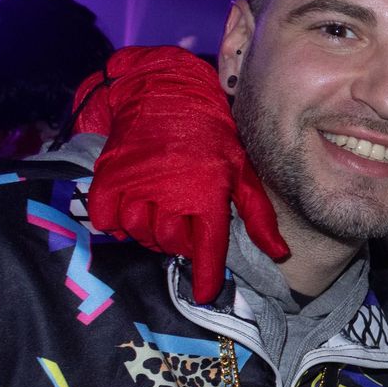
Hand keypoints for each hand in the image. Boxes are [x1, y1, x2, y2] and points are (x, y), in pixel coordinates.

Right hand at [74, 45, 287, 301]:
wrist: (163, 93)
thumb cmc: (210, 135)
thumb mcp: (241, 170)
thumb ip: (258, 214)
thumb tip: (280, 253)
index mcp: (206, 193)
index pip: (207, 247)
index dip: (205, 274)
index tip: (205, 294)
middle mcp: (170, 194)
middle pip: (170, 243)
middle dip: (179, 241)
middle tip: (184, 222)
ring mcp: (136, 186)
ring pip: (139, 232)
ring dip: (149, 230)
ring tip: (161, 210)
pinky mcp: (108, 177)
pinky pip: (107, 218)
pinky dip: (117, 219)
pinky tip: (133, 204)